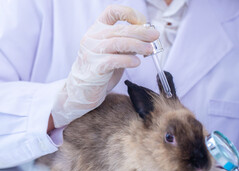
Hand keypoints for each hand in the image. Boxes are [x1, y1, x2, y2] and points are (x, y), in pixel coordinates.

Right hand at [51, 5, 158, 127]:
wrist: (83, 90)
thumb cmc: (102, 69)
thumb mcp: (116, 52)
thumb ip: (128, 43)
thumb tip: (148, 37)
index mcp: (97, 29)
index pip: (112, 12)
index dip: (129, 14)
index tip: (143, 22)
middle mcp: (92, 38)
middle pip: (119, 29)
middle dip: (140, 32)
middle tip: (155, 36)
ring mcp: (92, 52)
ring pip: (117, 43)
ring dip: (137, 45)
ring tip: (149, 50)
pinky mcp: (95, 67)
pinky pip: (113, 60)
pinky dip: (127, 60)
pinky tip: (136, 62)